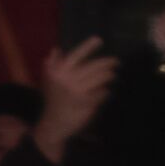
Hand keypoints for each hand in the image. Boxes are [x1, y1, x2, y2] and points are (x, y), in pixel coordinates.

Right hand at [32, 37, 118, 164]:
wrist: (53, 125)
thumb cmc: (53, 101)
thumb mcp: (48, 82)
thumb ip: (52, 65)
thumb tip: (57, 49)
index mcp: (58, 72)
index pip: (76, 55)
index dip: (88, 46)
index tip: (99, 40)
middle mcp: (67, 79)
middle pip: (94, 66)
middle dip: (108, 63)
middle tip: (116, 61)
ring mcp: (77, 91)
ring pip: (100, 78)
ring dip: (109, 76)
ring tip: (113, 75)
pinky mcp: (86, 102)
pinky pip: (102, 93)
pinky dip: (105, 92)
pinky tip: (106, 92)